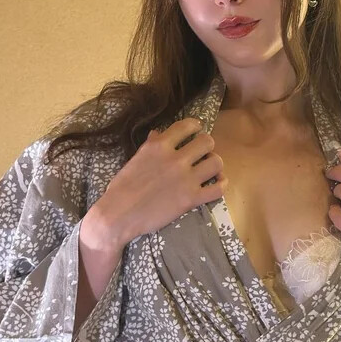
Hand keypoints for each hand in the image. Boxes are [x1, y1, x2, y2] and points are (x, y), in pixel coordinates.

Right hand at [93, 117, 228, 248]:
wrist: (118, 215)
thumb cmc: (121, 187)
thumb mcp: (135, 160)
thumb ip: (150, 145)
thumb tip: (159, 133)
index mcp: (159, 146)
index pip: (186, 126)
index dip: (196, 126)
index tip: (197, 130)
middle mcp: (175, 158)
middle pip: (207, 142)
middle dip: (207, 146)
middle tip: (202, 154)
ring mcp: (185, 179)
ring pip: (216, 162)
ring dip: (215, 164)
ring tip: (209, 169)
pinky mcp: (191, 199)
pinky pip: (218, 189)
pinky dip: (221, 185)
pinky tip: (217, 184)